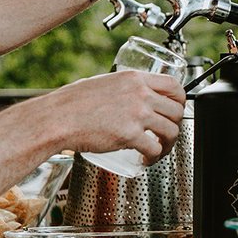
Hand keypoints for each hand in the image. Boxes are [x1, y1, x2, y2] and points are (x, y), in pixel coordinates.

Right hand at [45, 71, 185, 160]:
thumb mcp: (105, 83)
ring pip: (171, 131)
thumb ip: (124, 88)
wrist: (57, 118)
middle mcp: (140, 94)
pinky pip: (154, 148)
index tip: (176, 109)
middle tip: (166, 134)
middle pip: (177, 110)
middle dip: (175, 125)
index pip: (173, 85)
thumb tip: (133, 97)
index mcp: (134, 78)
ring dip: (168, 144)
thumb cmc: (73, 103)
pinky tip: (145, 159)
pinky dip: (154, 157)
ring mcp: (137, 114)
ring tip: (158, 150)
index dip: (180, 100)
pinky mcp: (130, 135)